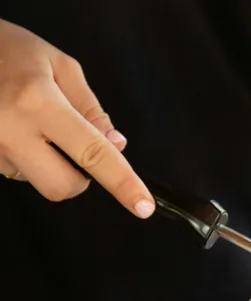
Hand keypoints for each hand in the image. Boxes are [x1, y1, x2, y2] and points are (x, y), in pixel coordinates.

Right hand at [0, 19, 153, 216]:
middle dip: (78, 177)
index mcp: (38, 102)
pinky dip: (25, 158)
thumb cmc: (9, 50)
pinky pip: (15, 172)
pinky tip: (14, 128)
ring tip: (31, 125)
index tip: (143, 206)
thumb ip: (91, 108)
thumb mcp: (59, 66)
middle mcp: (10, 130)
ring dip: (47, 164)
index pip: (92, 153)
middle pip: (62, 186)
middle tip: (73, 147)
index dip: (122, 182)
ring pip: (37, 181)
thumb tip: (116, 146)